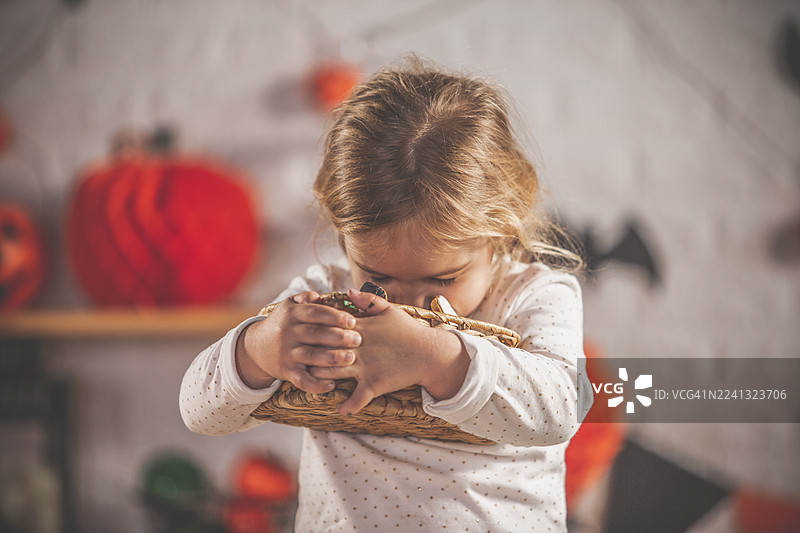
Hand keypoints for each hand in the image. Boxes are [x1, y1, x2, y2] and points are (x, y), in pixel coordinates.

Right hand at [235, 291, 361, 393]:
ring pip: (310, 356)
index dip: (334, 316)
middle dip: (338, 337)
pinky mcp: (286, 371)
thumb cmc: (282, 324)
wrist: (255, 348)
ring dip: (331, 358)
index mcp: (292, 314)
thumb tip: (322, 296)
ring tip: (350, 358)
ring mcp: (286, 353)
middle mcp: (288, 333)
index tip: (352, 321)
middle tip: (358, 339)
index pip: (315, 312)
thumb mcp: (289, 306)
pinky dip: (316, 385)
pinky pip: (302, 380)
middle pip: (315, 334)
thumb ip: (306, 298)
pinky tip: (331, 385)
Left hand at [309, 289, 470, 414]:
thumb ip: (368, 300)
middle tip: (299, 358)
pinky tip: (340, 409)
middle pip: (323, 351)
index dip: (314, 332)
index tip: (305, 335)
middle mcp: (358, 349)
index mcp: (360, 329)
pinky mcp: (374, 385)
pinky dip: (347, 406)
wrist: (429, 353)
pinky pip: (356, 400)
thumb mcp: (390, 310)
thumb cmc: (409, 330)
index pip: (328, 328)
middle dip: (310, 355)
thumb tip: (348, 291)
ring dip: (319, 378)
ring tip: (311, 380)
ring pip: (332, 374)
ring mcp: (365, 368)